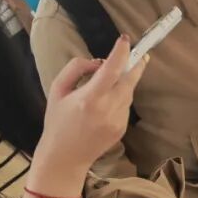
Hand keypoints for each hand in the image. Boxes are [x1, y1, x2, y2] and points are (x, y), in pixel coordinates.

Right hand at [32, 37, 145, 181]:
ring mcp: (118, 120)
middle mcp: (107, 109)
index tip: (124, 39)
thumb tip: (98, 62)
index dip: (120, 52)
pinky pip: (125, 106)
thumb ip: (76, 69)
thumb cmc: (57, 122)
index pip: (112, 69)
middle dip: (136, 64)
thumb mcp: (57, 90)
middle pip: (130, 80)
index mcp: (89, 98)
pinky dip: (120, 98)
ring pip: (128, 93)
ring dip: (124, 83)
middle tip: (140, 54)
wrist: (64, 157)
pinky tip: (105, 104)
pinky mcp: (122, 129)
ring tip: (110, 82)